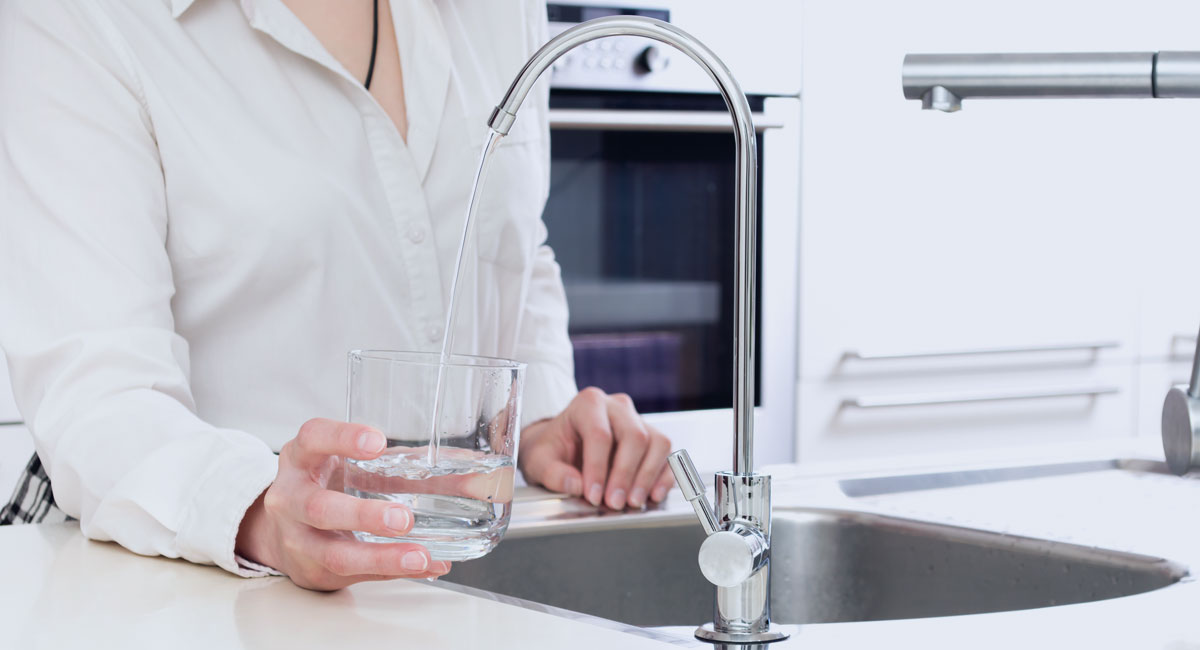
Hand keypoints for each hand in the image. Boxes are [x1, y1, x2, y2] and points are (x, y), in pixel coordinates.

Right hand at [236, 418, 451, 590]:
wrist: (281, 529)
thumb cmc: (328, 485)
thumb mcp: (352, 466)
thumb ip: (404, 465)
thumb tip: (474, 474)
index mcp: (302, 459)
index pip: (313, 439)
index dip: (342, 438)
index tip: (377, 442)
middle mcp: (291, 499)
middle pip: (319, 508)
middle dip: (364, 515)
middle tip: (402, 518)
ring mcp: (298, 540)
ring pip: (336, 554)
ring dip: (383, 557)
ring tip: (421, 556)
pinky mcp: (314, 570)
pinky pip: (356, 574)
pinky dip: (394, 571)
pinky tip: (426, 565)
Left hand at [518, 387, 674, 509]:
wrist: (562, 445)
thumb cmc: (552, 449)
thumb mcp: (538, 460)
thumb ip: (551, 472)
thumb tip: (574, 484)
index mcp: (588, 403)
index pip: (600, 434)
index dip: (598, 468)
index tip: (593, 495)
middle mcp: (617, 406)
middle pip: (634, 436)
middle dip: (625, 474)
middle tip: (614, 503)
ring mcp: (639, 420)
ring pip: (657, 443)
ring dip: (647, 476)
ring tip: (633, 502)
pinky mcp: (652, 438)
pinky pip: (668, 455)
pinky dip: (665, 477)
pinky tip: (654, 495)